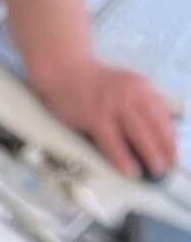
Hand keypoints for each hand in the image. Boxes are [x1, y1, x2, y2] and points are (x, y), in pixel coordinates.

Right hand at [33, 56, 177, 176]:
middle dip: (165, 147)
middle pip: (154, 124)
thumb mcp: (125, 87)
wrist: (66, 71)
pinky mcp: (95, 117)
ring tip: (156, 169)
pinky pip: (112, 142)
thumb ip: (140, 103)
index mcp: (141, 86)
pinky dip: (122, 158)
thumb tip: (157, 127)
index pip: (163, 114)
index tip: (175, 152)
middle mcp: (131, 93)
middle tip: (171, 165)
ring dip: (150, 153)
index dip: (171, 136)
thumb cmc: (94, 85)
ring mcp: (113, 105)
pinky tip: (129, 170)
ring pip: (138, 133)